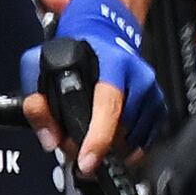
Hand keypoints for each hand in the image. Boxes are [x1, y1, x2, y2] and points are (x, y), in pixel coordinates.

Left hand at [33, 0, 157, 173]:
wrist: (105, 33)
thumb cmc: (76, 50)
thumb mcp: (41, 64)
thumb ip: (36, 101)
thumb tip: (50, 138)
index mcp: (113, 63)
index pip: (109, 105)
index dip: (98, 138)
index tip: (87, 161)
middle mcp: (137, 77)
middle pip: (121, 129)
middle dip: (96, 147)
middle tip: (76, 149)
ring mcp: (151, 91)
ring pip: (133, 139)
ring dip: (112, 149)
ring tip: (92, 140)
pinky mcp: (158, 104)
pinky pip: (147, 139)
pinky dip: (129, 148)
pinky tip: (112, 142)